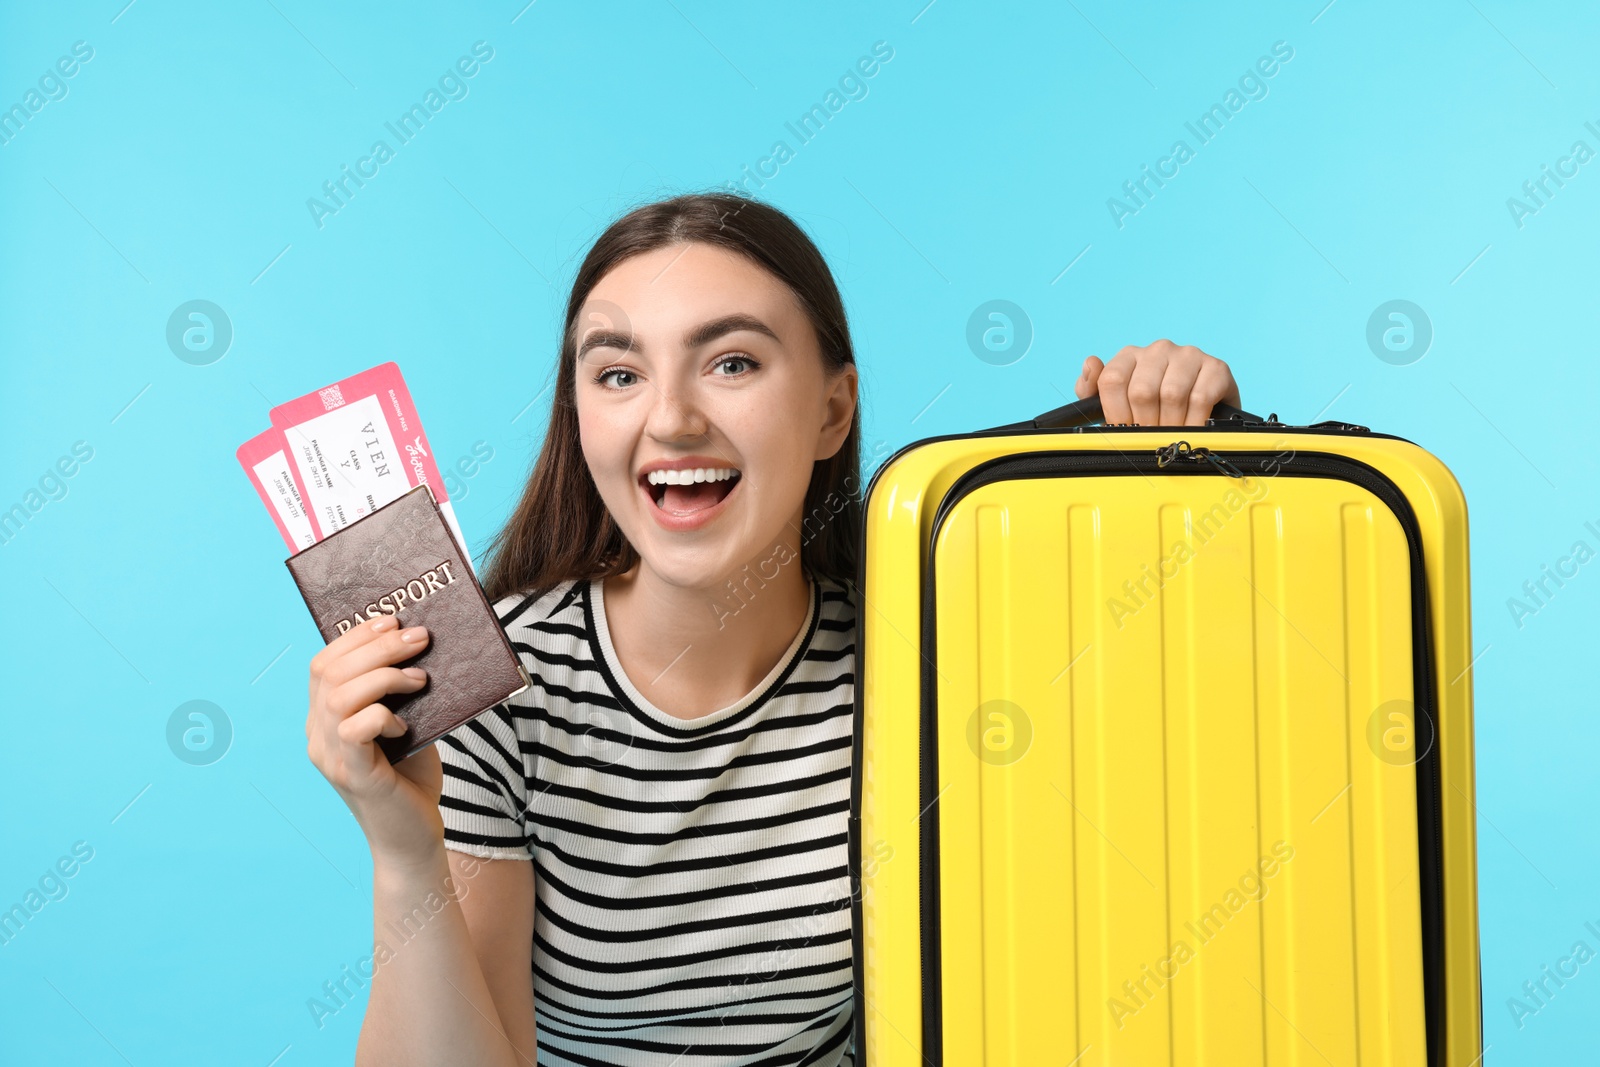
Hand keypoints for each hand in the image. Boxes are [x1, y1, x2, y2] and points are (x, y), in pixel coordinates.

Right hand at [304, 615, 445, 871]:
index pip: (323, 664)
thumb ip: (398, 693)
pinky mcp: (354, 775)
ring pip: (339, 695)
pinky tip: (406, 725)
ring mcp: (331, 757)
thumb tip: (417, 644)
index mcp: (324, 720)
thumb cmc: (411, 781)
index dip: (355, 637)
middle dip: (377, 647)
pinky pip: (356, 728)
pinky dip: (383, 715)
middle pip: (330, 672)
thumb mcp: (404, 725)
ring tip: (420, 679)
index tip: (392, 621)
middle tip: (419, 638)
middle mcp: (318, 736)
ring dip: (384, 675)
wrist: (414, 840)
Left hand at [1075, 339, 1240, 425]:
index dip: (1117, 413)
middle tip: (1152, 438)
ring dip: (1171, 424)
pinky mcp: (1217, 367)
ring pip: (1171, 394)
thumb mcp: (1119, 404)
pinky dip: (1194, 421)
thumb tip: (1091, 363)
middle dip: (1145, 423)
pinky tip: (1193, 428)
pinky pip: (1200, 398)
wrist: (1206, 417)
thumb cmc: (1156, 412)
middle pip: (1141, 391)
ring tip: (1172, 435)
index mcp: (1130, 356)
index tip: (1127, 430)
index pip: (1112, 380)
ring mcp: (1189, 355)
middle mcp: (1158, 349)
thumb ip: (1094, 390)